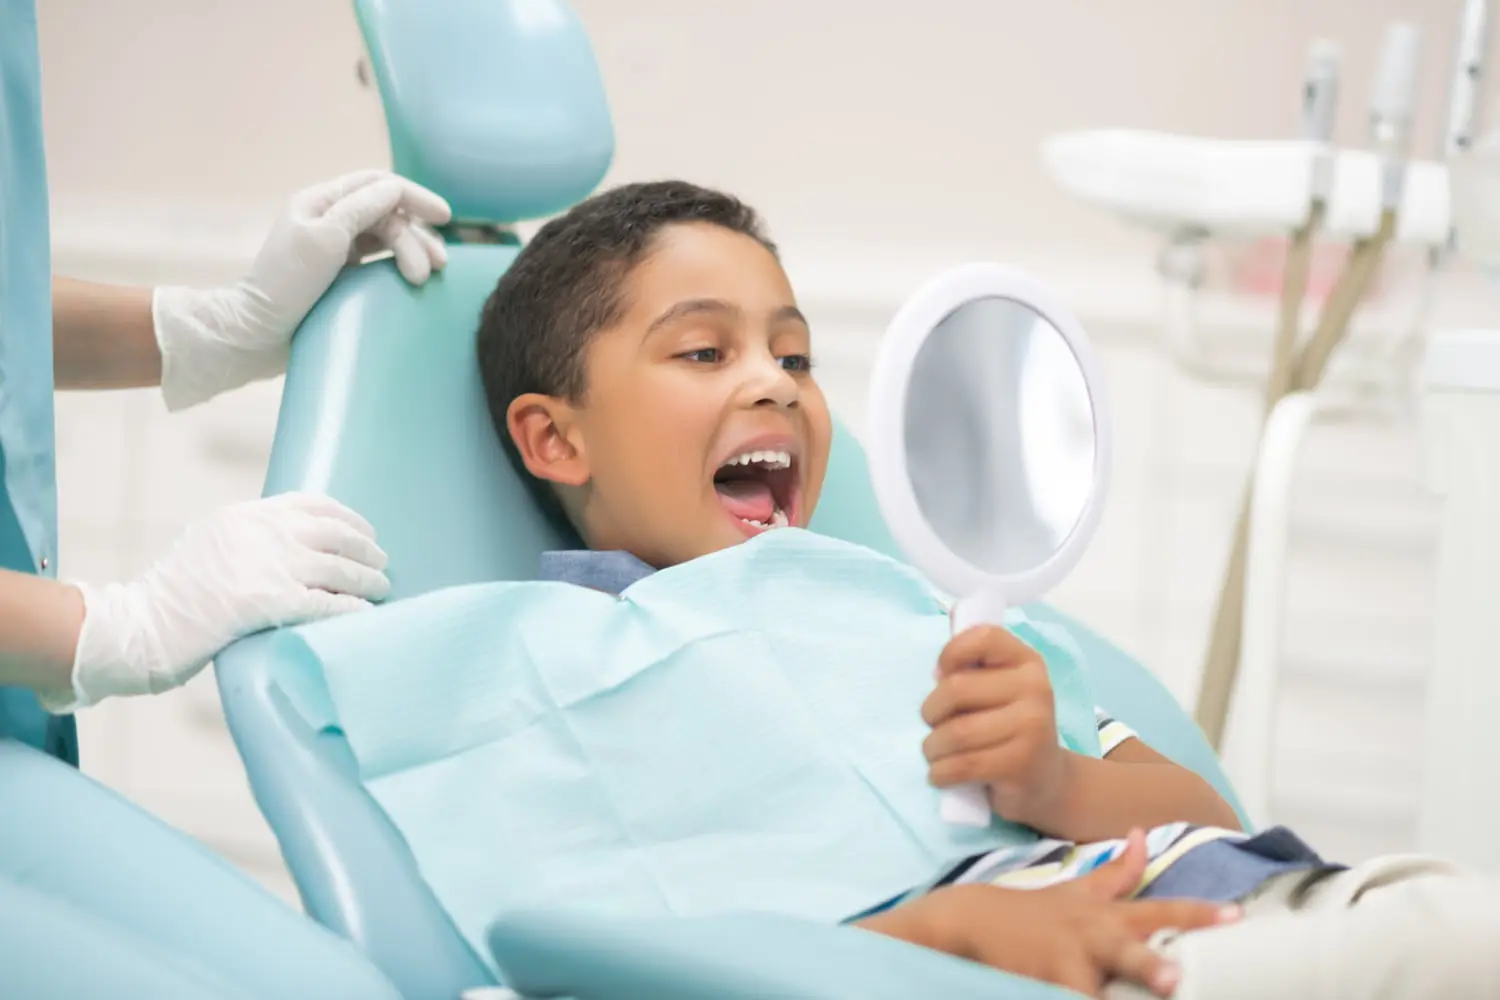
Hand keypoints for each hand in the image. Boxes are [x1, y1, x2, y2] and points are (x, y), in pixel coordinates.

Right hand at [46, 493, 389, 710]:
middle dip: (365, 548)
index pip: (311, 504)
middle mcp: (260, 532)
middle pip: (333, 533)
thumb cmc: (172, 597)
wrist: (138, 627)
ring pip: (338, 567)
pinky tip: (367, 615)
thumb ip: (249, 539)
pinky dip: (352, 609)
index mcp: (245, 514)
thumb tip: (296, 546)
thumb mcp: (209, 544)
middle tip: (382, 563)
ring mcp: (266, 565)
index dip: (347, 518)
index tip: (365, 531)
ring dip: (367, 580)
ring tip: (382, 590)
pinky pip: (327, 603)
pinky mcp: (268, 602)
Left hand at [154, 170, 452, 409]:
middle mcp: (329, 219)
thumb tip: (394, 188)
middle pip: (386, 215)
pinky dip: (399, 266)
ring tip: (428, 278)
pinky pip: (380, 262)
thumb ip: (359, 210)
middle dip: (414, 237)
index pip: (377, 186)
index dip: (414, 197)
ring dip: (412, 252)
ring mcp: (335, 248)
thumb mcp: (323, 240)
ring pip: (387, 238)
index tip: (444, 218)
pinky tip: (412, 282)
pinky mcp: (341, 276)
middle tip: (433, 270)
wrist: (258, 334)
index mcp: (320, 202)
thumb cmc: (286, 285)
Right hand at [881, 830, 1239, 997]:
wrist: (975, 919)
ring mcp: (1063, 961)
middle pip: (1125, 949)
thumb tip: (1144, 835)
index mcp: (1107, 915)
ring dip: (1100, 998)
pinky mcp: (1039, 983)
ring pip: (1089, 988)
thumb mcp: (1080, 889)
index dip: (1198, 914)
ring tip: (1146, 993)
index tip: (1237, 916)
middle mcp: (1090, 936)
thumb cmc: (1037, 912)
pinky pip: (1062, 998)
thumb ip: (1118, 871)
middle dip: (1149, 965)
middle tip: (1175, 980)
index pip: (1160, 910)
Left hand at [921, 623, 1069, 826]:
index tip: (942, 675)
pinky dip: (940, 772)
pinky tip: (941, 774)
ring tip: (936, 753)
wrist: (1046, 780)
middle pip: (956, 689)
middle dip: (931, 711)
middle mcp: (1036, 689)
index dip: (950, 653)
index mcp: (1027, 662)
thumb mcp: (996, 689)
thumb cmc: (1007, 727)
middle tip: (934, 724)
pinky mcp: (1021, 765)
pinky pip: (962, 766)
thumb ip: (970, 667)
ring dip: (932, 748)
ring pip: (956, 732)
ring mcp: (1032, 728)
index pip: (982, 637)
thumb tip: (937, 670)